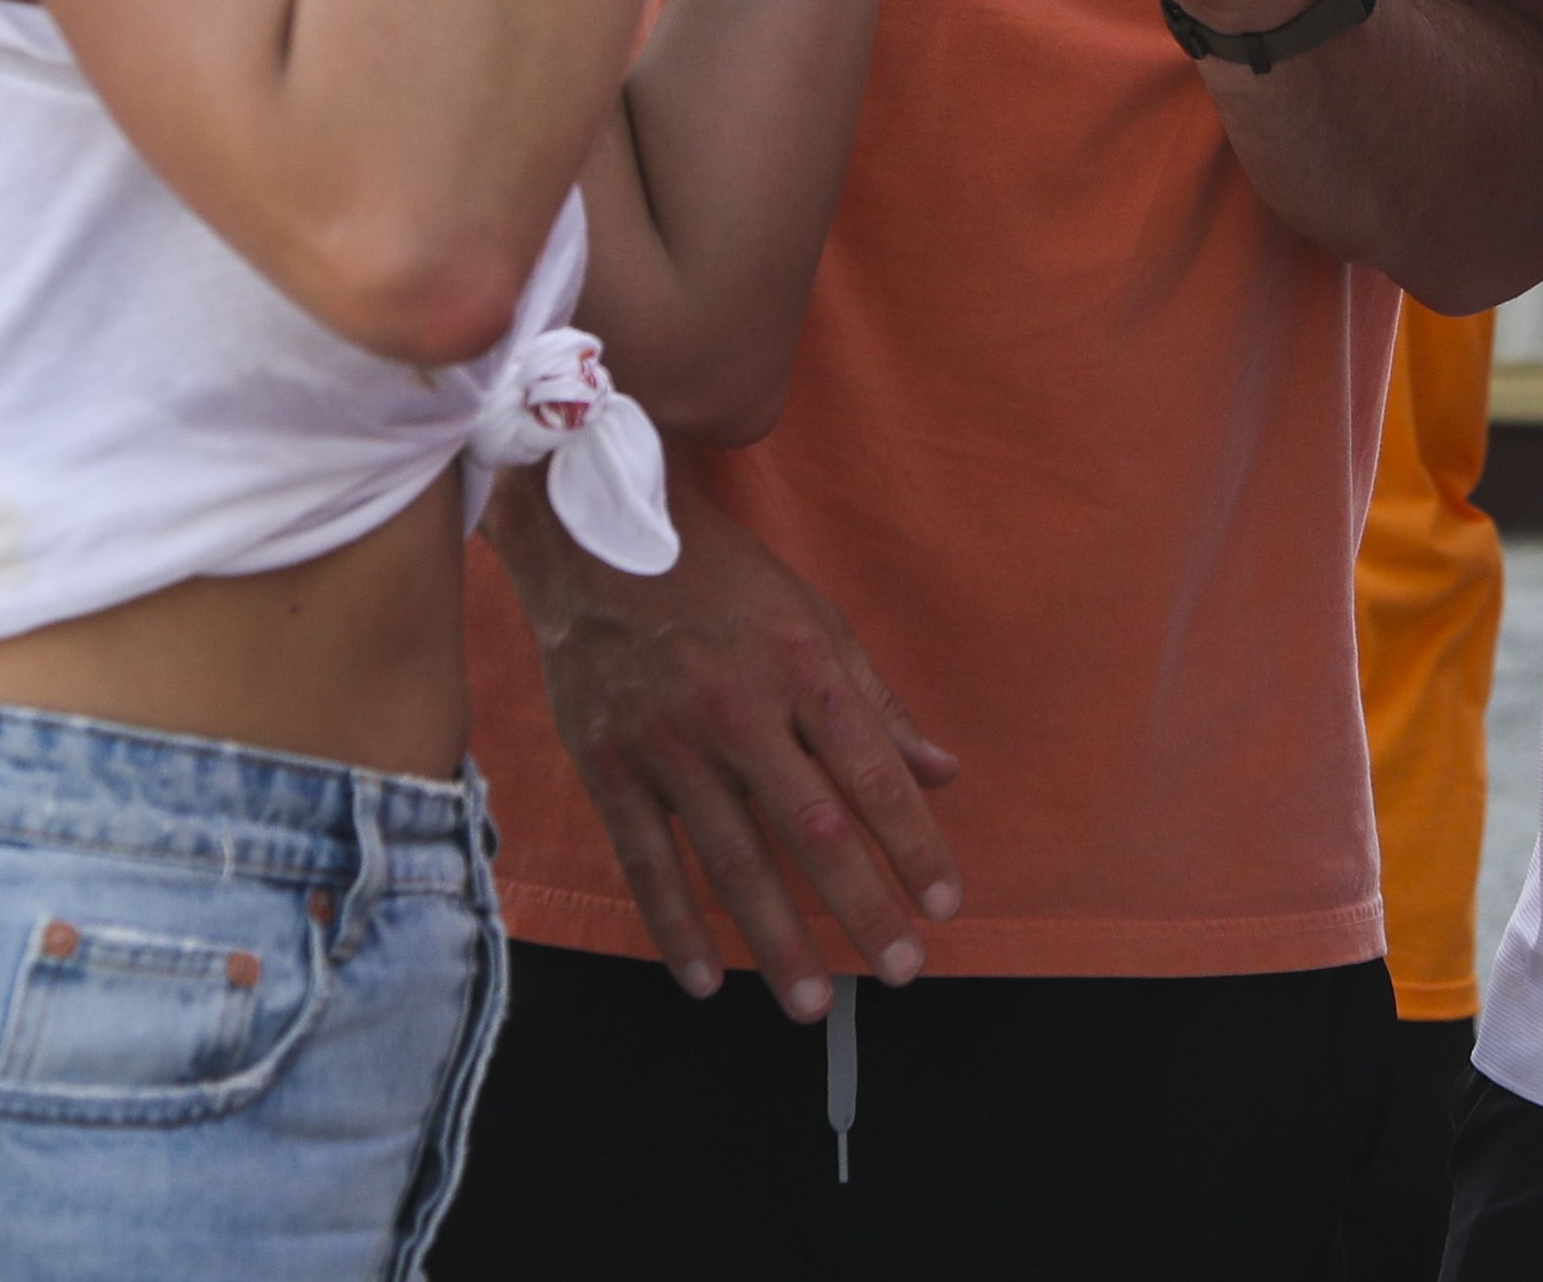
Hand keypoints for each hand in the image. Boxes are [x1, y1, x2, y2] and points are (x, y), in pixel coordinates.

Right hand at [495, 485, 959, 1013]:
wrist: (597, 539)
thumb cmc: (721, 579)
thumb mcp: (814, 616)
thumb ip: (876, 702)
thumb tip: (941, 771)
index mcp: (803, 667)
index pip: (873, 776)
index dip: (913, 845)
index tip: (945, 905)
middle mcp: (740, 711)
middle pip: (813, 831)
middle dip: (862, 907)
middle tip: (901, 971)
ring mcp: (669, 744)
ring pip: (733, 862)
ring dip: (777, 940)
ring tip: (813, 1002)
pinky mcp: (610, 766)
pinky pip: (647, 862)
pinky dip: (674, 927)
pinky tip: (704, 979)